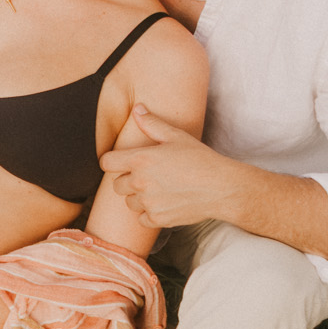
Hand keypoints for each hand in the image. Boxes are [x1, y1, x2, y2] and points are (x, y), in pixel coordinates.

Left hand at [100, 105, 246, 228]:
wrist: (221, 188)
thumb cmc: (201, 159)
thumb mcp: (176, 136)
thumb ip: (152, 123)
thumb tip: (138, 109)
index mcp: (141, 159)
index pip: (106, 162)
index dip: (112, 161)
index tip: (120, 162)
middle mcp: (140, 182)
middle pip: (116, 185)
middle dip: (128, 180)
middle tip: (147, 176)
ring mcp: (148, 202)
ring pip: (129, 203)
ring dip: (138, 198)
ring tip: (158, 189)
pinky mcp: (158, 219)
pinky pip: (142, 218)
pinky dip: (150, 213)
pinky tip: (164, 203)